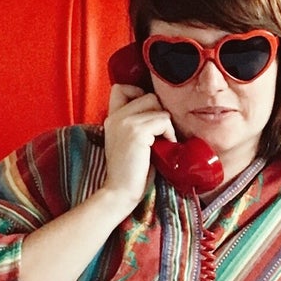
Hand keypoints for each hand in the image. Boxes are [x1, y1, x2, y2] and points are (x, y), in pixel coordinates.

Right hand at [101, 82, 174, 206]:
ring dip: (165, 124)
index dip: (139, 95)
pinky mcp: (137, 131)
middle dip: (159, 113)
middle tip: (159, 135)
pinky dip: (169, 133)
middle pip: (148, 95)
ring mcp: (125, 122)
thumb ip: (136, 123)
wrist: (120, 193)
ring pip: (157, 106)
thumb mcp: (128, 141)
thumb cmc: (130, 172)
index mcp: (111, 118)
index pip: (122, 87)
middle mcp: (116, 116)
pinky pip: (163, 120)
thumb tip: (160, 110)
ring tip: (162, 143)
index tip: (148, 115)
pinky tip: (164, 148)